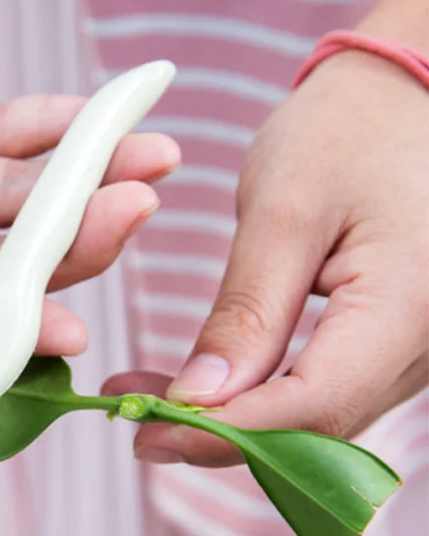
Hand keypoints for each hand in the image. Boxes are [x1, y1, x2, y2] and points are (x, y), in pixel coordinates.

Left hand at [105, 50, 427, 465]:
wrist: (403, 102)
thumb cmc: (348, 132)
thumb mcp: (283, 211)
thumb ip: (246, 312)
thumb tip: (199, 397)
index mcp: (406, 305)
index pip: (313, 407)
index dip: (225, 432)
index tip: (148, 429)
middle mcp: (425, 345)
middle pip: (313, 426)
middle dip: (217, 434)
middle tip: (135, 419)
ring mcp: (413, 352)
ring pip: (314, 419)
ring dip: (231, 421)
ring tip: (149, 397)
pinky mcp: (390, 346)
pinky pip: (322, 392)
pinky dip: (257, 397)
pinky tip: (201, 385)